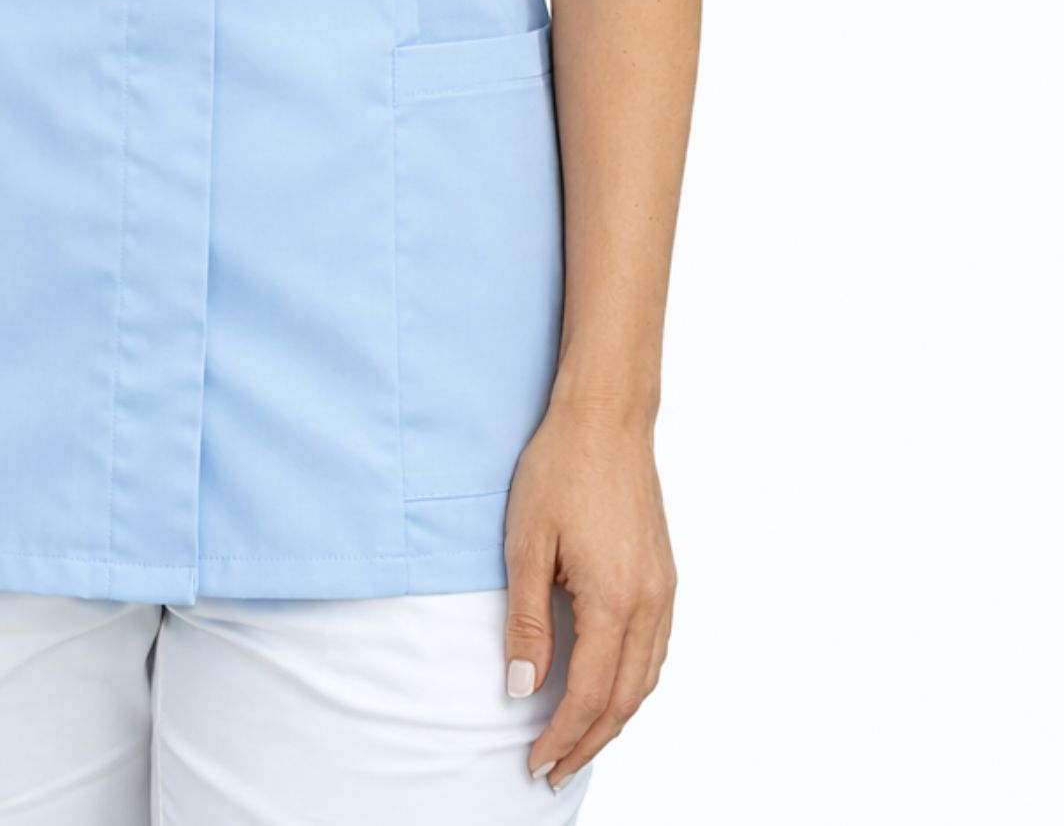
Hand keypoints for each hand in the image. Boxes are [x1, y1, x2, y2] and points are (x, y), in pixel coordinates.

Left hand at [502, 396, 676, 793]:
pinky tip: (610, 690)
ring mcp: (664, 590)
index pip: (589, 694)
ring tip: (579, 743)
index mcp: (614, 600)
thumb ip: (527, 623)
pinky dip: (633, 685)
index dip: (561, 736)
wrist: (607, 417)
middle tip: (554, 771)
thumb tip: (522, 688)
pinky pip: (656, 650)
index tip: (535, 761)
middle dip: (589, 743)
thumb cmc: (560, 469)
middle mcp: (650, 603)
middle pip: (624, 700)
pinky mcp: (665, 575)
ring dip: (614, 719)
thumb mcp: (527, 545)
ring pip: (646, 680)